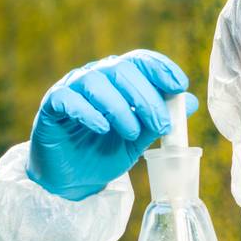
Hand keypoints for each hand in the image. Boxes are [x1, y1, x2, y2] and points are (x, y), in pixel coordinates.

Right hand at [27, 49, 197, 200]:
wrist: (73, 180)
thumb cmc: (103, 154)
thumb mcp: (138, 139)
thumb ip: (158, 119)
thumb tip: (190, 101)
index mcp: (116, 79)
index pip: (139, 61)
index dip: (160, 68)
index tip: (179, 85)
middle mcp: (94, 77)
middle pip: (121, 70)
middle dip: (146, 97)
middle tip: (161, 125)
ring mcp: (71, 88)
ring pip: (96, 81)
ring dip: (120, 107)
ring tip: (132, 133)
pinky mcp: (51, 105)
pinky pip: (68, 98)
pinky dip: (88, 111)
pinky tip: (103, 128)